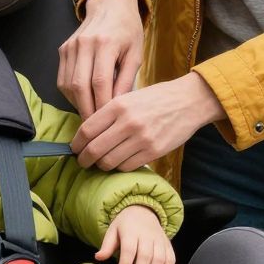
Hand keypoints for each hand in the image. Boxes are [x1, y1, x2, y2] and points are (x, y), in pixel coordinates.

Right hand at [59, 0, 145, 117]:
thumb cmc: (128, 30)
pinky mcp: (63, 49)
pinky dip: (71, 94)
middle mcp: (84, 44)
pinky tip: (82, 100)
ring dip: (77, 104)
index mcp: (105, 43)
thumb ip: (126, 80)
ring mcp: (70, 46)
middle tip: (95, 127)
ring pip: (68, 84)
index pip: (100, 81)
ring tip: (90, 116)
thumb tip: (118, 107)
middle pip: (80, 86)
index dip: (102, 104)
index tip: (108, 121)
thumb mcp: (135, 53)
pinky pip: (62, 78)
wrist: (110, 5)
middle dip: (87, 110)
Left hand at [71, 74, 222, 171]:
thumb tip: (87, 134)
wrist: (189, 101)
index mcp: (118, 105)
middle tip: (83, 162)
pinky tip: (120, 161)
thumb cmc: (157, 98)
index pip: (86, 130)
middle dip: (84, 160)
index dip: (76, 144)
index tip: (74, 149)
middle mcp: (128, 122)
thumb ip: (109, 113)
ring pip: (109, 162)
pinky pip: (127, 166)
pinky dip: (119, 167)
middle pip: (94, 150)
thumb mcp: (130, 96)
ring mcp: (141, 138)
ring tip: (102, 163)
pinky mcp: (153, 151)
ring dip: (101, 165)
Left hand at [97, 205, 175, 263]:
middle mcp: (148, 235)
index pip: (129, 249)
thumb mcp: (112, 231)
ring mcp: (160, 240)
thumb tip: (98, 257)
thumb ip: (107, 246)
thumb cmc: (125, 226)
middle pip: (146, 256)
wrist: (144, 211)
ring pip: (159, 260)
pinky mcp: (168, 245)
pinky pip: (170, 260)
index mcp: (131, 231)